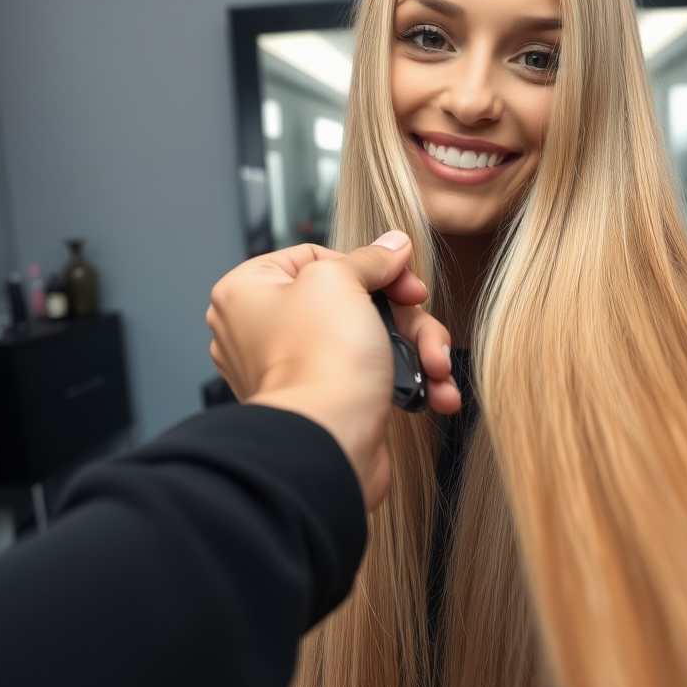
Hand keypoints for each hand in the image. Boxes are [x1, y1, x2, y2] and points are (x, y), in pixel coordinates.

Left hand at [205, 231, 459, 509]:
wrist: (329, 441)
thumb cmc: (319, 360)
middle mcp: (265, 330)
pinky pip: (375, 376)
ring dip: (417, 349)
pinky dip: (410, 380)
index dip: (364, 265)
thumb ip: (370, 258)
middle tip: (421, 316)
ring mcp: (298, 368)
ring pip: (372, 338)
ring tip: (436, 366)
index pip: (314, 257)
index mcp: (249, 292)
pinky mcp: (330, 401)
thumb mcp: (341, 280)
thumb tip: (392, 244)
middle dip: (403, 313)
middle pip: (353, 298)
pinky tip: (436, 390)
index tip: (399, 278)